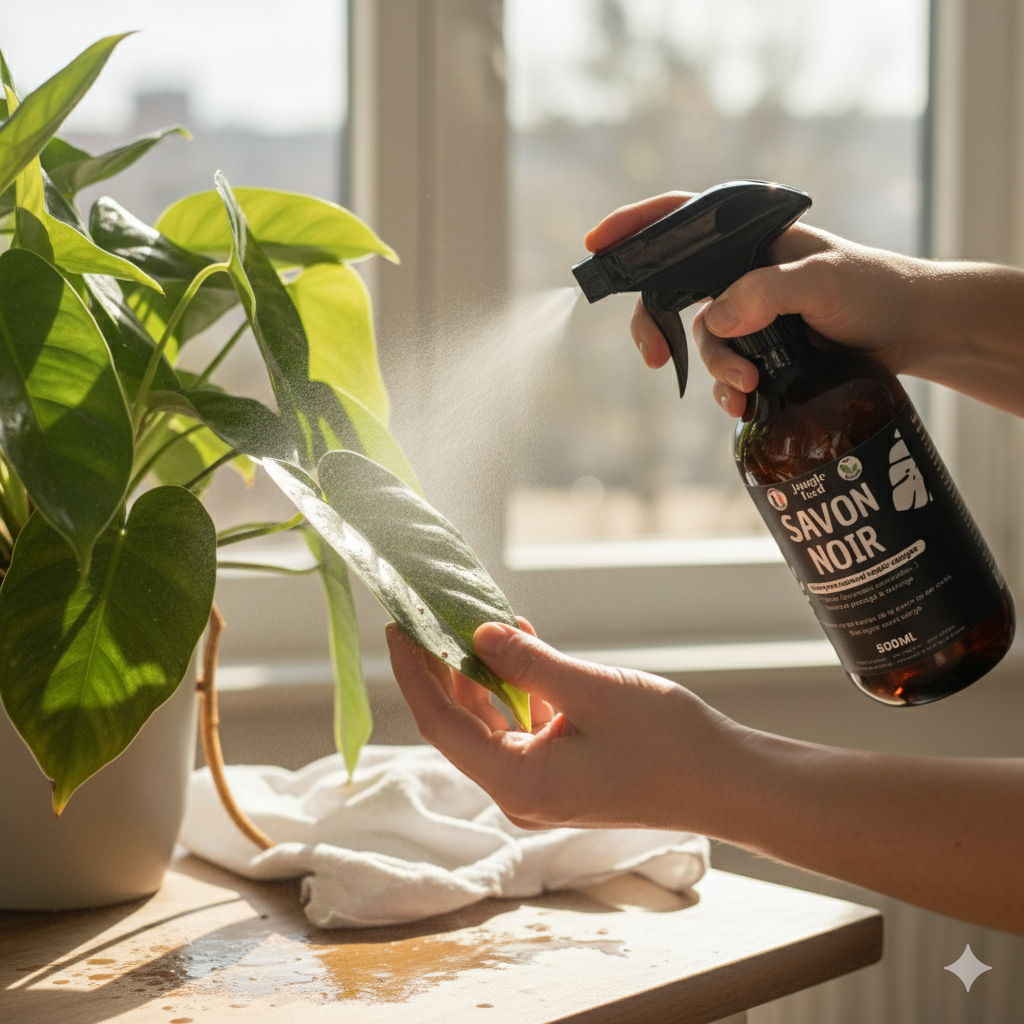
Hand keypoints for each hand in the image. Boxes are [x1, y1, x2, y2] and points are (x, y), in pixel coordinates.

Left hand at [385, 619, 746, 832]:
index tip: (397, 627)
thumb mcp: (590, 691)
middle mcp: (520, 791)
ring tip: (473, 622)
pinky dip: (516, 689)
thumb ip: (529, 664)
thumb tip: (479, 634)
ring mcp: (542, 787)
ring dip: (483, 674)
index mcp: (517, 781)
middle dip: (444, 668)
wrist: (727, 783)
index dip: (414, 673)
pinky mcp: (564, 776)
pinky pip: (523, 729)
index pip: (442, 722)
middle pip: (461, 723)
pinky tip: (521, 646)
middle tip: (427, 616)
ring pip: (492, 724)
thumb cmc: (666, 742)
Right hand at [585, 192, 926, 415]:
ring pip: (700, 340)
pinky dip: (725, 391)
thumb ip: (767, 293)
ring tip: (744, 389)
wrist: (912, 332)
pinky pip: (721, 371)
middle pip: (670, 289)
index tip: (597, 248)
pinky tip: (742, 405)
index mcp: (748, 235)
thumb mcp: (823, 282)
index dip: (634, 229)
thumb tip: (714, 321)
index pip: (679, 219)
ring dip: (714, 369)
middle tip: (653, 356)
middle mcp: (739, 270)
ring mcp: (746, 311)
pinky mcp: (758, 349)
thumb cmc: (874, 288)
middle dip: (656, 326)